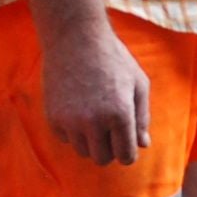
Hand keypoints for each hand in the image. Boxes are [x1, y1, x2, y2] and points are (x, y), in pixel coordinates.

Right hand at [42, 19, 154, 165]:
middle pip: (102, 159)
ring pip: (83, 152)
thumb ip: (142, 116)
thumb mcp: (137, 82)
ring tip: (93, 116)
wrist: (75, 37)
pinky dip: (72, 131)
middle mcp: (94, 121)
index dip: (128, 152)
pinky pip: (65, 139)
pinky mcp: (53, 117)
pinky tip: (76, 108)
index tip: (126, 142)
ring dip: (90, 141)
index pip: (126, 156)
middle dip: (109, 149)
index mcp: (120, 114)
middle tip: (109, 129)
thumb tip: (143, 144)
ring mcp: (71, 120)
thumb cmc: (112, 58)